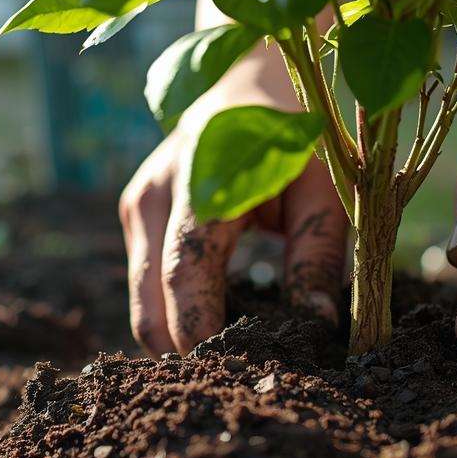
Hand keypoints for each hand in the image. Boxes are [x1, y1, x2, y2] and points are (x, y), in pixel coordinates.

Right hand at [119, 102, 347, 355]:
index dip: (200, 328)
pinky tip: (217, 323)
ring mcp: (136, 206)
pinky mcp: (134, 217)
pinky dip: (173, 315)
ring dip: (176, 338)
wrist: (246, 79)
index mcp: (200, 181)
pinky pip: (145, 286)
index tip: (235, 368)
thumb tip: (315, 324)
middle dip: (184, 351)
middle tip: (237, 378)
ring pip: (141, 304)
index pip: (183, 271)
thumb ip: (318, 254)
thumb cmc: (292, 136)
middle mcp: (154, 196)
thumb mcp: (322, 188)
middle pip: (149, 304)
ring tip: (231, 356)